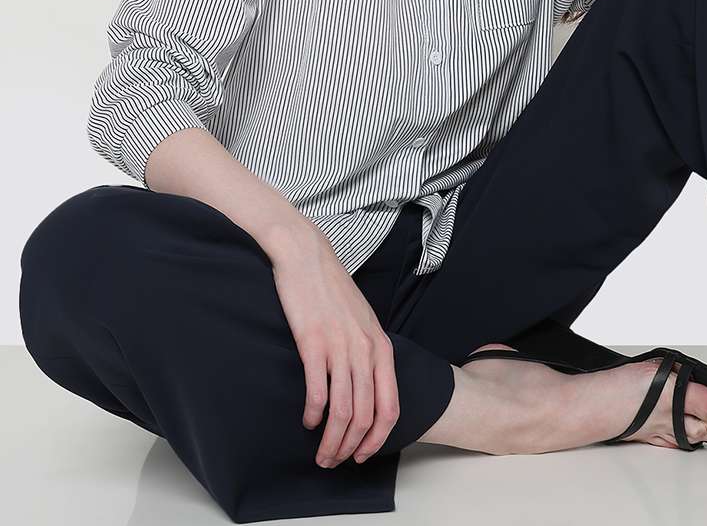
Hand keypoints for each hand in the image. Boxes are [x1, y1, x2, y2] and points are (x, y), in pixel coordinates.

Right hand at [270, 224, 399, 468]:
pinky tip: (307, 421)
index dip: (378, 438)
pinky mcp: (313, 343)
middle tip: (335, 461)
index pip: (390, 405)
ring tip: (320, 453)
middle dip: (351, 447)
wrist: (306, 255)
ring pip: (343, 411)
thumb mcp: (362, 319)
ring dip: (332, 440)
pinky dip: (314, 415)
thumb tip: (366, 385)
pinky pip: (318, 392)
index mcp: (380, 345)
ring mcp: (340, 346)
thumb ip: (368, 350)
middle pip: (366, 415)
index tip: (363, 455)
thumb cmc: (331, 288)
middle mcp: (365, 349)